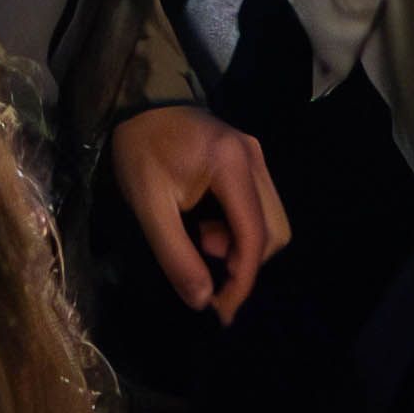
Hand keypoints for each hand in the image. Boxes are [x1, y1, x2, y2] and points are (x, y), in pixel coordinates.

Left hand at [106, 105, 287, 321]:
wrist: (140, 102)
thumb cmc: (141, 149)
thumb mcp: (148, 204)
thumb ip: (175, 253)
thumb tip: (202, 300)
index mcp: (231, 164)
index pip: (254, 235)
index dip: (243, 280)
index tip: (221, 310)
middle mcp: (254, 158)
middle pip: (274, 230)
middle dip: (244, 261)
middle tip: (204, 260)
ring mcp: (256, 155)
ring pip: (271, 220)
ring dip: (242, 245)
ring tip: (201, 239)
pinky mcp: (250, 158)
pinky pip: (260, 206)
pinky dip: (240, 228)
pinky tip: (208, 224)